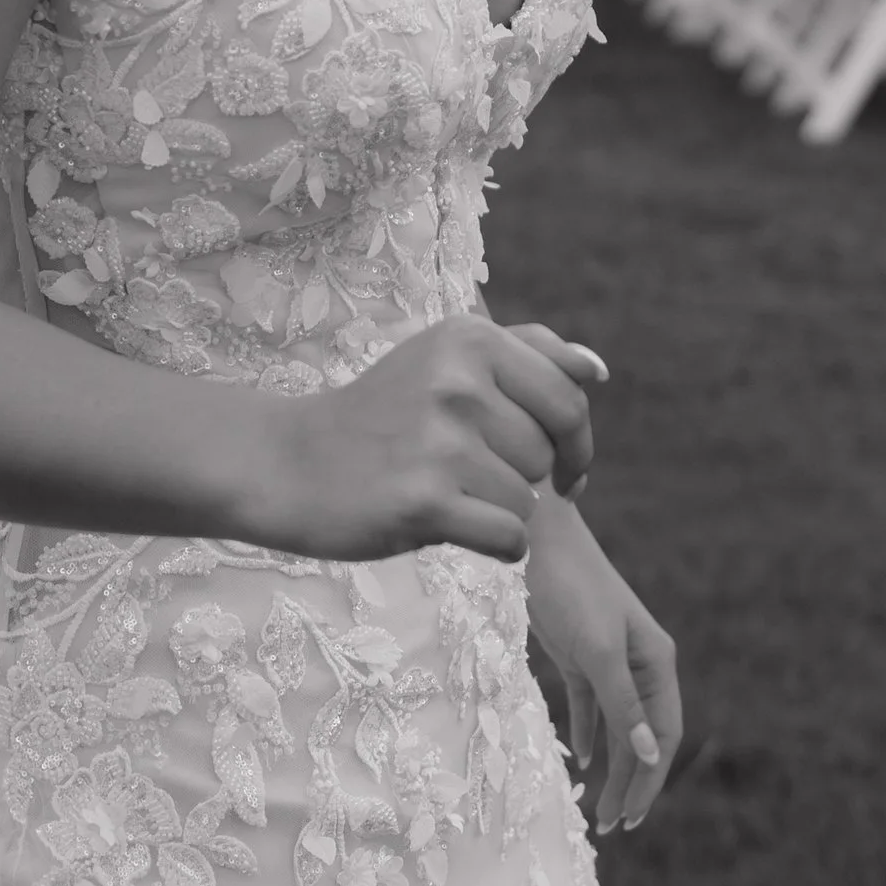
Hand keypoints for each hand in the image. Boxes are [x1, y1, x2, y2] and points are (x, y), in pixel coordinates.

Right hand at [244, 316, 601, 562]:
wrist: (288, 462)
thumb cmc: (380, 415)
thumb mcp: (444, 358)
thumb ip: (526, 353)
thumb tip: (597, 369)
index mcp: (470, 339)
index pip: (570, 399)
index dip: (576, 443)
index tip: (561, 467)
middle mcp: (457, 382)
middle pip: (547, 456)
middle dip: (521, 477)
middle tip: (465, 475)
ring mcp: (439, 442)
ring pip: (528, 501)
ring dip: (497, 511)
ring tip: (444, 494)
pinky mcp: (423, 501)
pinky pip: (509, 538)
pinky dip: (493, 546)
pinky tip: (450, 528)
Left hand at [523, 495, 682, 833]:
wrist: (533, 538)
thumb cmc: (569, 588)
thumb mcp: (597, 649)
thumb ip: (622, 702)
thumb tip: (648, 756)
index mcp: (657, 662)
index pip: (663, 734)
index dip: (650, 779)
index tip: (631, 818)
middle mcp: (640, 664)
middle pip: (642, 736)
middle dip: (631, 783)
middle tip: (612, 828)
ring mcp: (610, 660)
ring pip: (619, 725)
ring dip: (612, 766)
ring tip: (599, 809)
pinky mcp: (579, 655)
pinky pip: (593, 705)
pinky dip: (590, 733)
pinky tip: (584, 761)